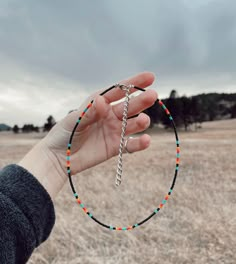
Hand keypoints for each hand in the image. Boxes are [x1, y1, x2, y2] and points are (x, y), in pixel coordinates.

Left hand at [19, 72, 156, 198]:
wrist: (60, 158)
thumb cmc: (64, 134)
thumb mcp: (74, 120)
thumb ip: (89, 112)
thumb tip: (103, 101)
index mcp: (99, 104)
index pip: (118, 91)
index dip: (134, 83)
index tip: (150, 77)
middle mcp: (109, 115)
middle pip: (129, 106)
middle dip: (141, 100)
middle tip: (152, 96)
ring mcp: (114, 131)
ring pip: (132, 124)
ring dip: (141, 121)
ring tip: (144, 120)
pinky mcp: (116, 147)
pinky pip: (131, 144)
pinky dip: (139, 143)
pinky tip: (146, 140)